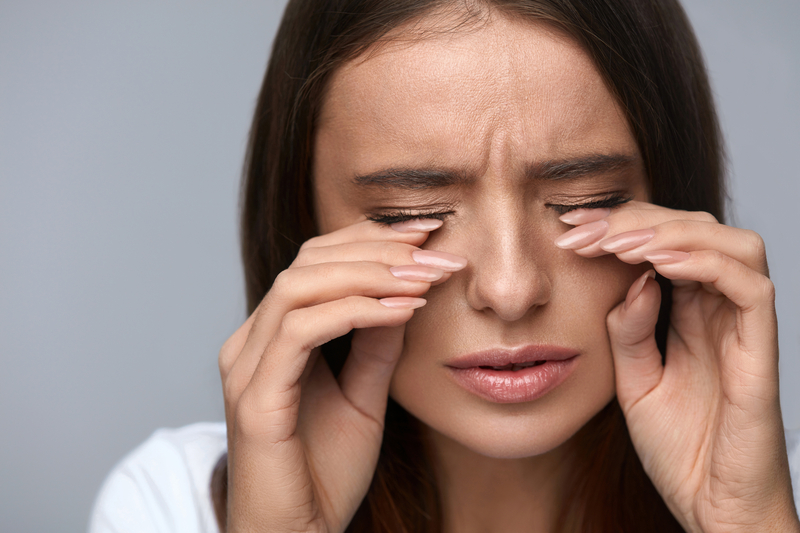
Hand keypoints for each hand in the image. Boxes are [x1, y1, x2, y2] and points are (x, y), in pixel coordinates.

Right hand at [218, 219, 464, 532]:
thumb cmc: (324, 474)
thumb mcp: (364, 396)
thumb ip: (376, 345)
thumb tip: (405, 296)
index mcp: (272, 337)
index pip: (315, 262)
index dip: (370, 239)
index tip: (427, 233)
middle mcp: (251, 342)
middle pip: (307, 261)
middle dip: (378, 249)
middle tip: (437, 250)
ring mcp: (247, 367)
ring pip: (299, 285)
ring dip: (370, 274)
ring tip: (425, 277)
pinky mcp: (255, 397)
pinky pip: (301, 330)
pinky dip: (355, 311)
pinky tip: (402, 310)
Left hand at [558, 202, 799, 532]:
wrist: (712, 509)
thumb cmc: (680, 450)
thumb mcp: (634, 380)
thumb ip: (630, 328)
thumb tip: (633, 278)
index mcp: (692, 315)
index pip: (665, 244)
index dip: (620, 225)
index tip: (567, 227)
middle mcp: (721, 312)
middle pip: (696, 231)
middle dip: (636, 219)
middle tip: (582, 229)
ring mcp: (745, 329)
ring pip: (732, 245)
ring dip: (670, 233)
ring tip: (616, 243)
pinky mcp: (760, 352)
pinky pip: (749, 288)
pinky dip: (705, 264)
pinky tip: (657, 265)